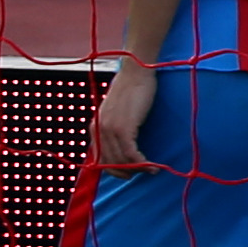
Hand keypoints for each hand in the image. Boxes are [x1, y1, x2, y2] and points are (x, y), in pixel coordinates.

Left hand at [90, 61, 162, 177]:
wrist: (136, 72)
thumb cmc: (130, 89)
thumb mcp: (116, 111)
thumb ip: (113, 127)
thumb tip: (122, 144)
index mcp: (95, 127)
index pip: (100, 158)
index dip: (114, 170)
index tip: (128, 174)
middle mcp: (99, 130)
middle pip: (111, 163)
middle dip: (127, 172)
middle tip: (143, 173)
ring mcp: (110, 130)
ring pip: (122, 161)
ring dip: (138, 169)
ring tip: (152, 170)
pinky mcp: (123, 129)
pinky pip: (131, 155)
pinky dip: (142, 163)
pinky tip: (153, 165)